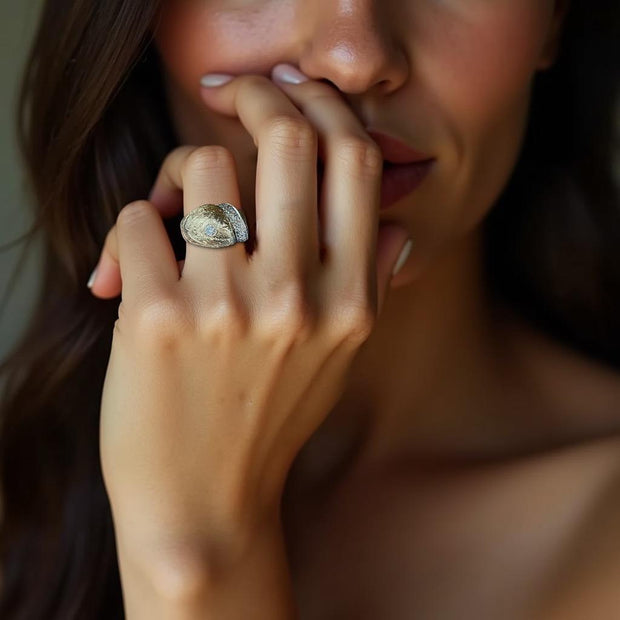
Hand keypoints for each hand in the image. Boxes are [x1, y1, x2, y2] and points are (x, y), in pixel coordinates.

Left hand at [91, 67, 410, 583]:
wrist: (205, 504)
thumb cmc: (267, 421)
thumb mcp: (339, 359)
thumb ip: (367, 287)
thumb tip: (392, 226)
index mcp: (351, 301)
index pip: (356, 162)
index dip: (324, 109)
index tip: (292, 99)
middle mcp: (299, 298)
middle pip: (289, 140)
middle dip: (256, 100)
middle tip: (232, 100)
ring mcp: (230, 307)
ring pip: (205, 165)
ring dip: (183, 174)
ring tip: (176, 215)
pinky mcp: (160, 319)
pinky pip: (142, 218)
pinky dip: (134, 229)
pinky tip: (135, 271)